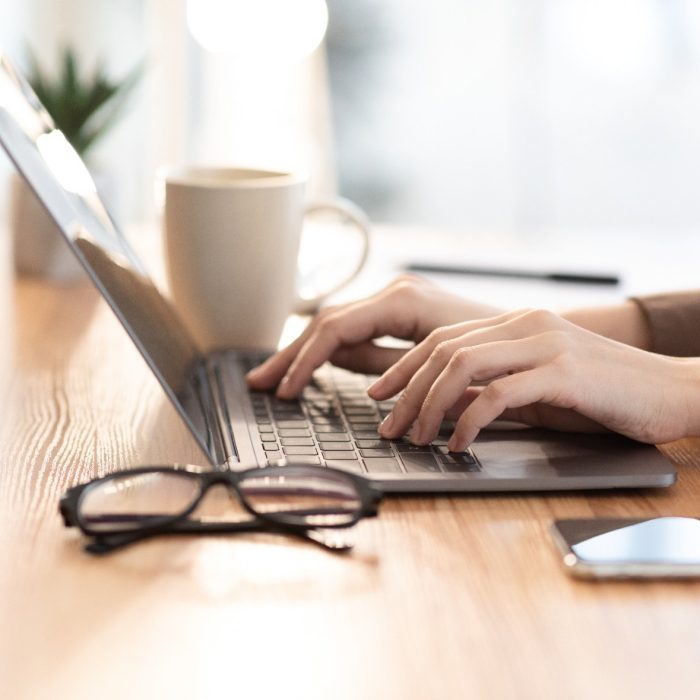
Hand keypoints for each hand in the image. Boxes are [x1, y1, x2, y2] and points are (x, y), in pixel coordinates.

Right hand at [246, 276, 502, 397]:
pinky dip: (329, 349)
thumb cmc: (496, 355)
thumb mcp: (436, 366)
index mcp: (402, 301)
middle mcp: (396, 291)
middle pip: (327, 322)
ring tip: (276, 377)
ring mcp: (398, 298)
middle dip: (292, 354)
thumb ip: (381, 363)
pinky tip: (311, 366)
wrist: (536, 340)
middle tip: (260, 382)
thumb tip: (334, 361)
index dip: (303, 361)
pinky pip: (354, 327)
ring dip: (304, 352)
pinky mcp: (401, 310)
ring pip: (336, 323)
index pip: (334, 329)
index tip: (285, 391)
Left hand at [368, 308, 699, 448]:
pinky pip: (499, 393)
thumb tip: (443, 406)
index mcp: (515, 323)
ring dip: (429, 406)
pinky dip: (469, 420)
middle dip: (405, 390)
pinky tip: (457, 443)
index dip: (403, 366)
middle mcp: (524, 324)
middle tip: (386, 426)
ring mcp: (544, 343)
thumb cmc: (603, 394)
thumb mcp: (537, 388)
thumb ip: (492, 389)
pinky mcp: (563, 371)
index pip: (442, 339)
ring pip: (462, 366)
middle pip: (442, 350)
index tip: (379, 394)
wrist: (672, 390)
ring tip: (415, 438)